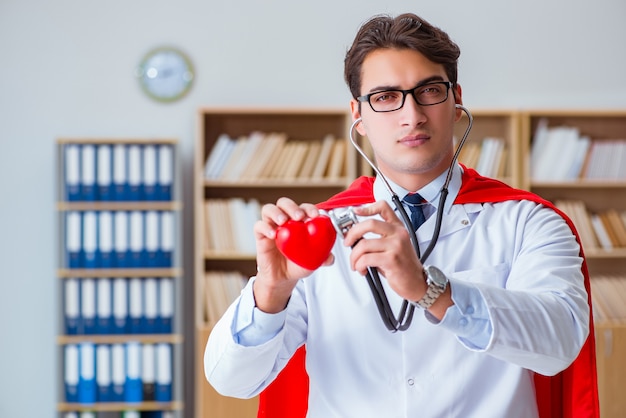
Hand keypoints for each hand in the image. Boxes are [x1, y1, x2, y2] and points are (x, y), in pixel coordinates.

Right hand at [253, 197, 332, 312]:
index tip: (315, 215)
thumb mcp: (313, 261)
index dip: (309, 208)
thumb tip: (330, 258)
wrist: (282, 278)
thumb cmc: (298, 264)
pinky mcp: (260, 236)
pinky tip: (273, 234)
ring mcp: (271, 226)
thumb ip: (323, 257)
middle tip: (299, 216)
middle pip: (284, 203)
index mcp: (299, 221)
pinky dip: (265, 227)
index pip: (303, 208)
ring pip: (269, 209)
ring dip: (276, 212)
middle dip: (292, 206)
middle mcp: (284, 220)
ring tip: (283, 221)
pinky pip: (259, 226)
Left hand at [343, 201, 426, 302]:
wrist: (417, 283)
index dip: (367, 208)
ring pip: (364, 244)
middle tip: (348, 242)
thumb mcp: (394, 246)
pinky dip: (359, 265)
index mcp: (398, 228)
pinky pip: (366, 259)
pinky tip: (362, 269)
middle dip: (352, 233)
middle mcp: (398, 234)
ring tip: (356, 264)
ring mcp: (396, 246)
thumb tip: (356, 237)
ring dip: (354, 256)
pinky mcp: (392, 260)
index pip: (383, 208)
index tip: (355, 212)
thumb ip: (379, 238)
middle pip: (369, 223)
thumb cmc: (403, 266)